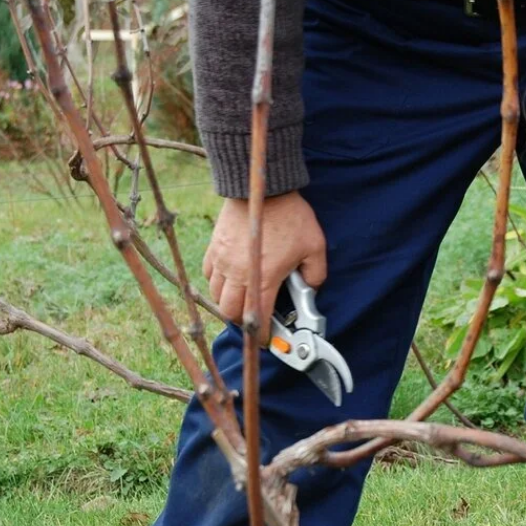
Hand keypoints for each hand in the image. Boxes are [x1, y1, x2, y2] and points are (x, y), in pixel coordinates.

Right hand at [203, 191, 326, 342]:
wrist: (261, 186)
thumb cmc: (290, 215)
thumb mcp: (314, 246)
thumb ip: (316, 274)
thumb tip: (310, 288)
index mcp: (264, 279)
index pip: (258, 320)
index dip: (262, 335)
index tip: (267, 339)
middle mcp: (239, 275)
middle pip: (231, 313)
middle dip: (244, 322)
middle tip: (256, 319)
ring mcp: (223, 261)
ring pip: (217, 297)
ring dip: (229, 304)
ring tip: (243, 300)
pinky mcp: (214, 248)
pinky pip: (209, 276)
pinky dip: (217, 284)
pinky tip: (229, 280)